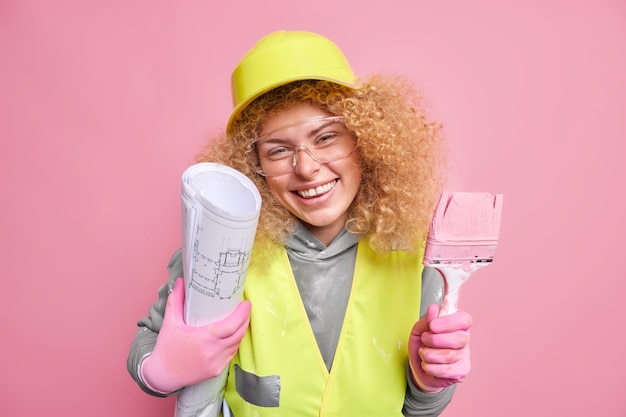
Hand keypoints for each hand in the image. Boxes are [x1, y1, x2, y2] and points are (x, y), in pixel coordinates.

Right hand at [141, 278, 250, 392]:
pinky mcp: (216, 371)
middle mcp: (213, 352)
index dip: (242, 314)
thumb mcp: (170, 322)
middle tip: (245, 309)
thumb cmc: (166, 348)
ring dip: (241, 332)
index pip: (231, 325)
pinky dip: (234, 344)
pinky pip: (231, 355)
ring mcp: (216, 363)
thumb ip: (176, 301)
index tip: (246, 304)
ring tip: (241, 320)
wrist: (162, 375)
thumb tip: (181, 282)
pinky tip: (233, 336)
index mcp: (204, 339)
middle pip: (239, 334)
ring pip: (236, 344)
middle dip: (245, 320)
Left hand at [408, 304, 471, 392]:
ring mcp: (464, 356)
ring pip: (449, 356)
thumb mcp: (419, 329)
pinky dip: (430, 367)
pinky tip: (427, 364)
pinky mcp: (461, 372)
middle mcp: (464, 339)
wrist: (419, 367)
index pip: (464, 320)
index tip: (432, 325)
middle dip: (435, 340)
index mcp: (457, 325)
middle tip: (425, 339)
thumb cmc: (422, 345)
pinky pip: (446, 370)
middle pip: (460, 339)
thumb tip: (434, 309)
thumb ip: (426, 320)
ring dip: (429, 354)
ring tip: (423, 353)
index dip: (449, 322)